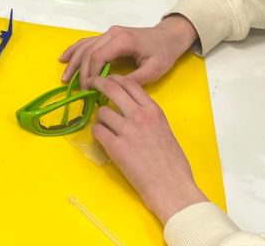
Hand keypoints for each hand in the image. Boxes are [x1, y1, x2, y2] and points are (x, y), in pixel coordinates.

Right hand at [59, 15, 198, 87]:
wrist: (169, 36)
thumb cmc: (163, 53)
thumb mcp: (155, 69)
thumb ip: (134, 79)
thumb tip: (112, 87)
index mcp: (122, 40)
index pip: (98, 56)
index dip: (90, 74)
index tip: (88, 90)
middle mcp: (112, 34)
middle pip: (88, 52)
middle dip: (80, 72)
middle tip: (78, 90)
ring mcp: (109, 33)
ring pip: (85, 46)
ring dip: (73, 62)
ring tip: (64, 77)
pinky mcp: (108, 36)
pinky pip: (87, 42)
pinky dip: (75, 50)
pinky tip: (64, 58)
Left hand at [90, 74, 208, 223]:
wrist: (171, 187)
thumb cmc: (173, 163)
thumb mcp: (165, 129)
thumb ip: (148, 116)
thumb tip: (131, 109)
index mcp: (153, 111)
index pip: (130, 83)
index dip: (116, 79)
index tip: (109, 80)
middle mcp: (139, 115)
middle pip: (112, 89)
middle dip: (98, 83)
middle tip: (91, 84)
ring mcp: (126, 130)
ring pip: (101, 112)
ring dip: (100, 117)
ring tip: (104, 125)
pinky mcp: (115, 147)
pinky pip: (97, 131)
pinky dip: (97, 133)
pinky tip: (102, 139)